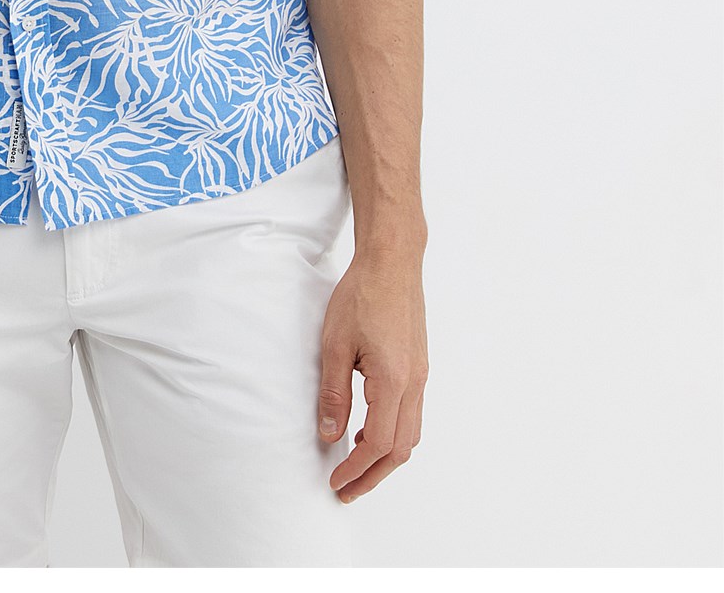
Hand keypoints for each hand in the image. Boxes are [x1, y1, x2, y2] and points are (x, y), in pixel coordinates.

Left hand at [318, 248, 428, 502]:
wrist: (392, 262)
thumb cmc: (362, 295)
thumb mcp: (335, 344)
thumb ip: (333, 394)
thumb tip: (330, 435)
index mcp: (394, 380)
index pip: (379, 443)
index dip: (357, 469)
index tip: (336, 481)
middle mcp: (414, 383)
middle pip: (401, 448)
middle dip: (373, 475)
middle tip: (346, 489)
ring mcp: (420, 375)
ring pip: (410, 433)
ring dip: (385, 456)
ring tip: (355, 464)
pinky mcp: (419, 365)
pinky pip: (411, 413)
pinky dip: (392, 433)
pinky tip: (369, 428)